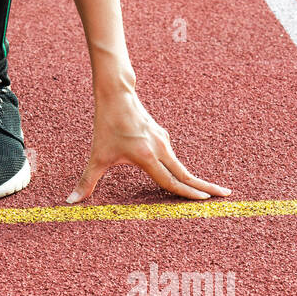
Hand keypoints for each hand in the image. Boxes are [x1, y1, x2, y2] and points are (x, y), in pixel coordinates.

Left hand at [66, 88, 229, 203]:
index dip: (187, 193)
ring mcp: (163, 141)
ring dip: (195, 179)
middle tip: (226, 195)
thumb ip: (86, 181)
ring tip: (209, 190)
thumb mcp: (96, 156)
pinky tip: (184, 176)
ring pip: (181, 166)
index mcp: (147, 156)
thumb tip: (70, 202)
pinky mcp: (161, 136)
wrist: (117, 93)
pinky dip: (181, 169)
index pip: (171, 181)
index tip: (205, 201)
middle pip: (187, 174)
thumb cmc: (106, 124)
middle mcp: (160, 149)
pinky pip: (173, 158)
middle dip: (207, 186)